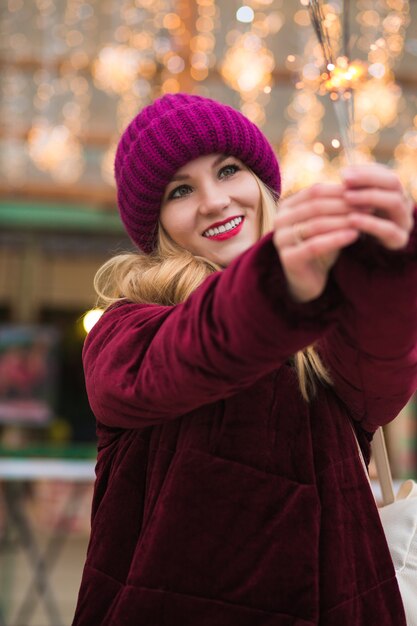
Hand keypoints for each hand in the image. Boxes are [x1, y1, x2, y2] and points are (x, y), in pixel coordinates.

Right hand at [273, 184, 358, 301]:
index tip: (366, 192)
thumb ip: (335, 204)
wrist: (308, 279)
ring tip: (365, 220)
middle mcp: (279, 221)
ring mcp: (281, 240)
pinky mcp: (288, 258)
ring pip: (316, 225)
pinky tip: (354, 236)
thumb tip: (361, 185)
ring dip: (343, 221)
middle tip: (369, 206)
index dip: (341, 191)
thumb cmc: (320, 245)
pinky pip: (315, 246)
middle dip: (345, 205)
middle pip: (315, 206)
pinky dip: (336, 239)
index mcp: (286, 206)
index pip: (315, 191)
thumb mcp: (327, 221)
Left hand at [342, 164, 413, 249]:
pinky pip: (388, 229)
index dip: (366, 172)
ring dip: (369, 197)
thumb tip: (344, 174)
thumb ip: (354, 189)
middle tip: (344, 183)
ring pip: (394, 202)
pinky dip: (369, 222)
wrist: (367, 255)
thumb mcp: (358, 204)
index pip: (386, 173)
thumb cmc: (360, 223)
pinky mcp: (399, 240)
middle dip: (368, 180)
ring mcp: (405, 221)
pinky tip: (351, 219)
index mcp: (396, 192)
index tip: (343, 174)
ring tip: (347, 198)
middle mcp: (404, 203)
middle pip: (394, 183)